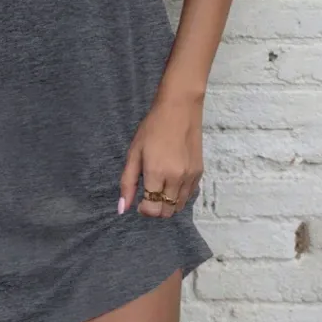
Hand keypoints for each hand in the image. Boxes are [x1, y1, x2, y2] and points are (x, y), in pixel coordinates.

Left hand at [119, 96, 203, 217]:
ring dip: (167, 204)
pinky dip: (179, 196)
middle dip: (155, 209)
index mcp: (157, 173)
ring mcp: (190, 177)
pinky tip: (171, 181)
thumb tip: (122, 209)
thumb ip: (127, 182)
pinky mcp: (199, 172)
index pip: (153, 209)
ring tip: (159, 187)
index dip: (144, 210)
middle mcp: (176, 178)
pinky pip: (189, 196)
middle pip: (167, 212)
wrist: (179, 109)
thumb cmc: (152, 128)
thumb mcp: (134, 152)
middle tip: (147, 195)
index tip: (139, 202)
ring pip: (179, 207)